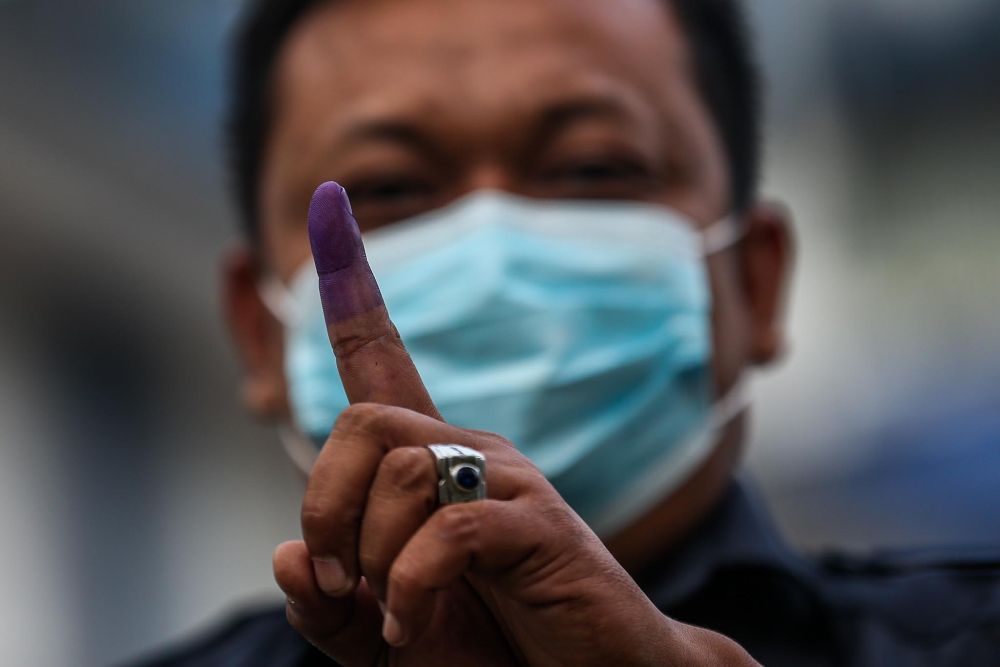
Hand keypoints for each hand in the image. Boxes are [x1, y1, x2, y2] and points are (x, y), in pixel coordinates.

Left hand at [273, 182, 757, 665]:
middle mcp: (470, 452)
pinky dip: (412, 586)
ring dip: (371, 554)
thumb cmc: (488, 649)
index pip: (381, 352)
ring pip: (401, 469)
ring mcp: (511, 484)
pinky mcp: (542, 527)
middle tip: (338, 579)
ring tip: (392, 613)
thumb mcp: (381, 632)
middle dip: (325, 502)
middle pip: (362, 420)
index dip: (350, 282)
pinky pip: (450, 528)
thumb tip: (287, 554)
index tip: (327, 200)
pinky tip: (416, 625)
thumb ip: (330, 602)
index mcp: (430, 464)